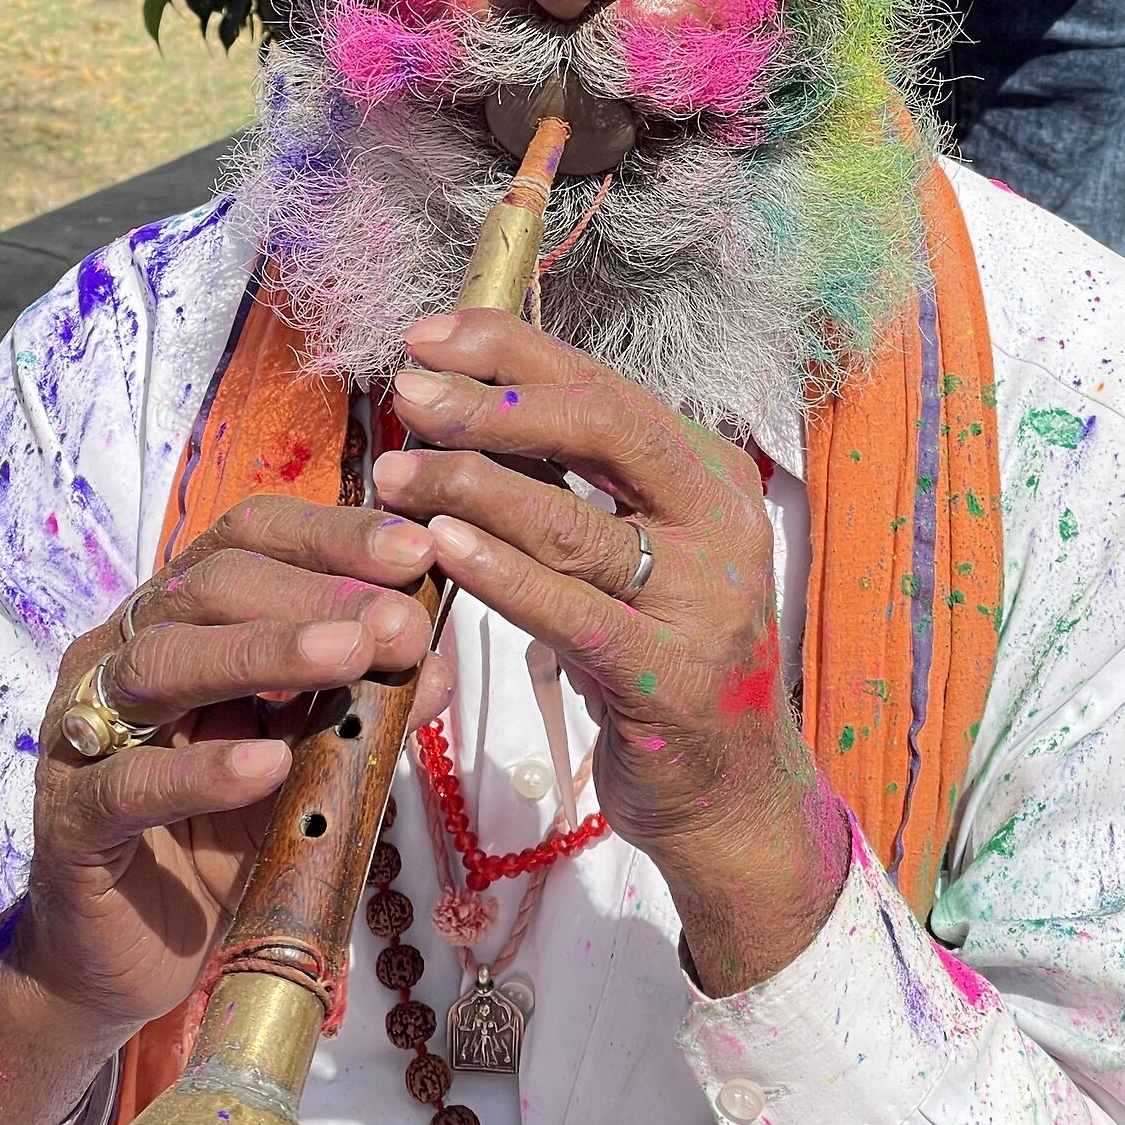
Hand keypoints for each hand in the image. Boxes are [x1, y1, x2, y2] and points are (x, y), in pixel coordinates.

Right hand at [0, 498, 448, 1124]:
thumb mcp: (309, 759)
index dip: (330, 536)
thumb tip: (440, 652)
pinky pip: (129, 783)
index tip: (417, 550)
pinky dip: (199, 771)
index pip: (249, 540)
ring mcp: (88, 730)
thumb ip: (365, 705)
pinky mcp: (70, 818)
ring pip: (163, 662)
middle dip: (314, 594)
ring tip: (348, 657)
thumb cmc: (224, 834)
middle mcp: (126, 652)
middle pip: (209, 585)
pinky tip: (265, 766)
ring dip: (263, 652)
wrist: (133, 954)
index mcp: (183, 619)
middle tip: (399, 621)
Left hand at [374, 312, 849, 994]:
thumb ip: (576, 479)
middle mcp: (720, 522)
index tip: (428, 336)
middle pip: (602, 430)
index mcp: (710, 472)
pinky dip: (498, 573)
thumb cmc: (659, 650)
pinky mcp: (666, 677)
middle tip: (407, 394)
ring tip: (394, 474)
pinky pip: (567, 611)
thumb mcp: (636, 548)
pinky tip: (440, 545)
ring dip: (471, 489)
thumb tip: (467, 394)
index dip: (512, 351)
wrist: (730, 788)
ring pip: (573, 523)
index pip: (603, 387)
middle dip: (492, 404)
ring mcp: (703, 601)